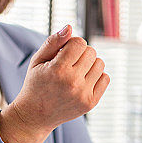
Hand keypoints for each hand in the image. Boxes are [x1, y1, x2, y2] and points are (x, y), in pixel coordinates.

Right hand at [0, 25, 109, 142]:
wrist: (36, 115)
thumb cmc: (36, 84)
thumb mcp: (38, 60)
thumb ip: (53, 42)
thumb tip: (70, 27)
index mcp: (58, 70)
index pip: (79, 43)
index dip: (72, 44)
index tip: (63, 53)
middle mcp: (73, 82)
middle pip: (91, 52)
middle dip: (81, 53)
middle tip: (68, 63)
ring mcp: (83, 94)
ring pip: (100, 64)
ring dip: (90, 64)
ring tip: (76, 72)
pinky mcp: (91, 103)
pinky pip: (105, 78)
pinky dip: (96, 76)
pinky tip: (83, 81)